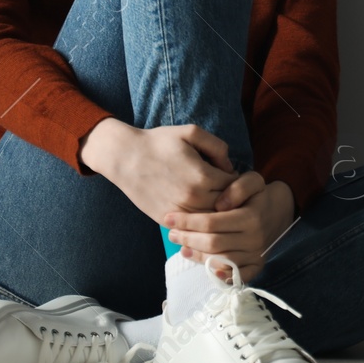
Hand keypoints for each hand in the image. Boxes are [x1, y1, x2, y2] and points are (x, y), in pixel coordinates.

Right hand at [83, 119, 238, 230]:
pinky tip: (202, 215)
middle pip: (227, 208)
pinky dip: (200, 225)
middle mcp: (193, 198)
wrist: (124, 157)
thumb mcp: (191, 132)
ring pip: (211, 222)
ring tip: (219, 205)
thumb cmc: (159, 143)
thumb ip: (217, 146)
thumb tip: (230, 168)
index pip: (236, 187)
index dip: (239, 183)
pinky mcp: (167, 220)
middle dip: (233, 201)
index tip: (237, 179)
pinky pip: (192, 229)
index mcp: (202, 176)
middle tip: (232, 194)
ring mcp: (179, 212)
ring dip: (218, 216)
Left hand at [164, 174, 296, 282]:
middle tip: (171, 234)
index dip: (188, 222)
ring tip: (181, 246)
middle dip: (188, 239)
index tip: (169, 218)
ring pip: (220, 260)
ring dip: (197, 255)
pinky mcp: (257, 265)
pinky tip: (207, 269)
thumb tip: (220, 204)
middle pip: (213, 244)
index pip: (212, 223)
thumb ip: (237, 187)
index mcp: (251, 217)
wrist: (280, 211)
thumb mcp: (253, 180)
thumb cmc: (259, 195)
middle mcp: (254, 238)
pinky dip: (222, 276)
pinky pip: (238, 276)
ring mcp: (256, 254)